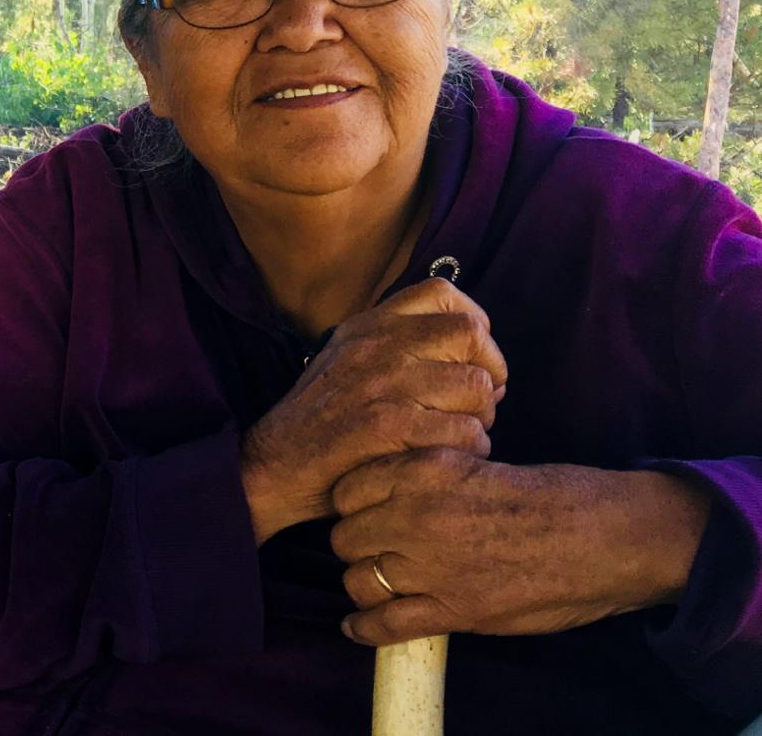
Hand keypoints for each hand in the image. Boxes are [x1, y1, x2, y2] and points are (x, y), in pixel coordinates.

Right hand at [240, 279, 506, 543]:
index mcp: (367, 325)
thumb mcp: (346, 362)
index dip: (475, 325)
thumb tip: (470, 350)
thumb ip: (394, 345)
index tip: (470, 360)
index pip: (442, 294)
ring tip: (458, 437)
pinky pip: (464, 432)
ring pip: (476, 388)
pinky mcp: (386, 425)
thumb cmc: (319, 423)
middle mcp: (375, 344)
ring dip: (481, 419)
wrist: (272, 467)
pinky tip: (444, 460)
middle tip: (478, 405)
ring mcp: (381, 382)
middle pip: (471, 335)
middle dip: (490, 372)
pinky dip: (467, 452)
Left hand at [330, 450, 711, 645]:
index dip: (352, 503)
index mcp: (424, 470)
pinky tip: (359, 627)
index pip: (347, 490)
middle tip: (377, 548)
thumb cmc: (554, 496)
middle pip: (346, 536)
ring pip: (358, 580)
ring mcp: (432, 565)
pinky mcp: (455, 610)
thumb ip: (428, 478)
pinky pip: (386, 624)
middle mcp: (417, 515)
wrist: (606, 537)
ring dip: (364, 584)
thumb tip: (390, 493)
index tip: (365, 511)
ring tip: (377, 585)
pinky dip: (366, 629)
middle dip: (357, 543)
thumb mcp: (476, 461)